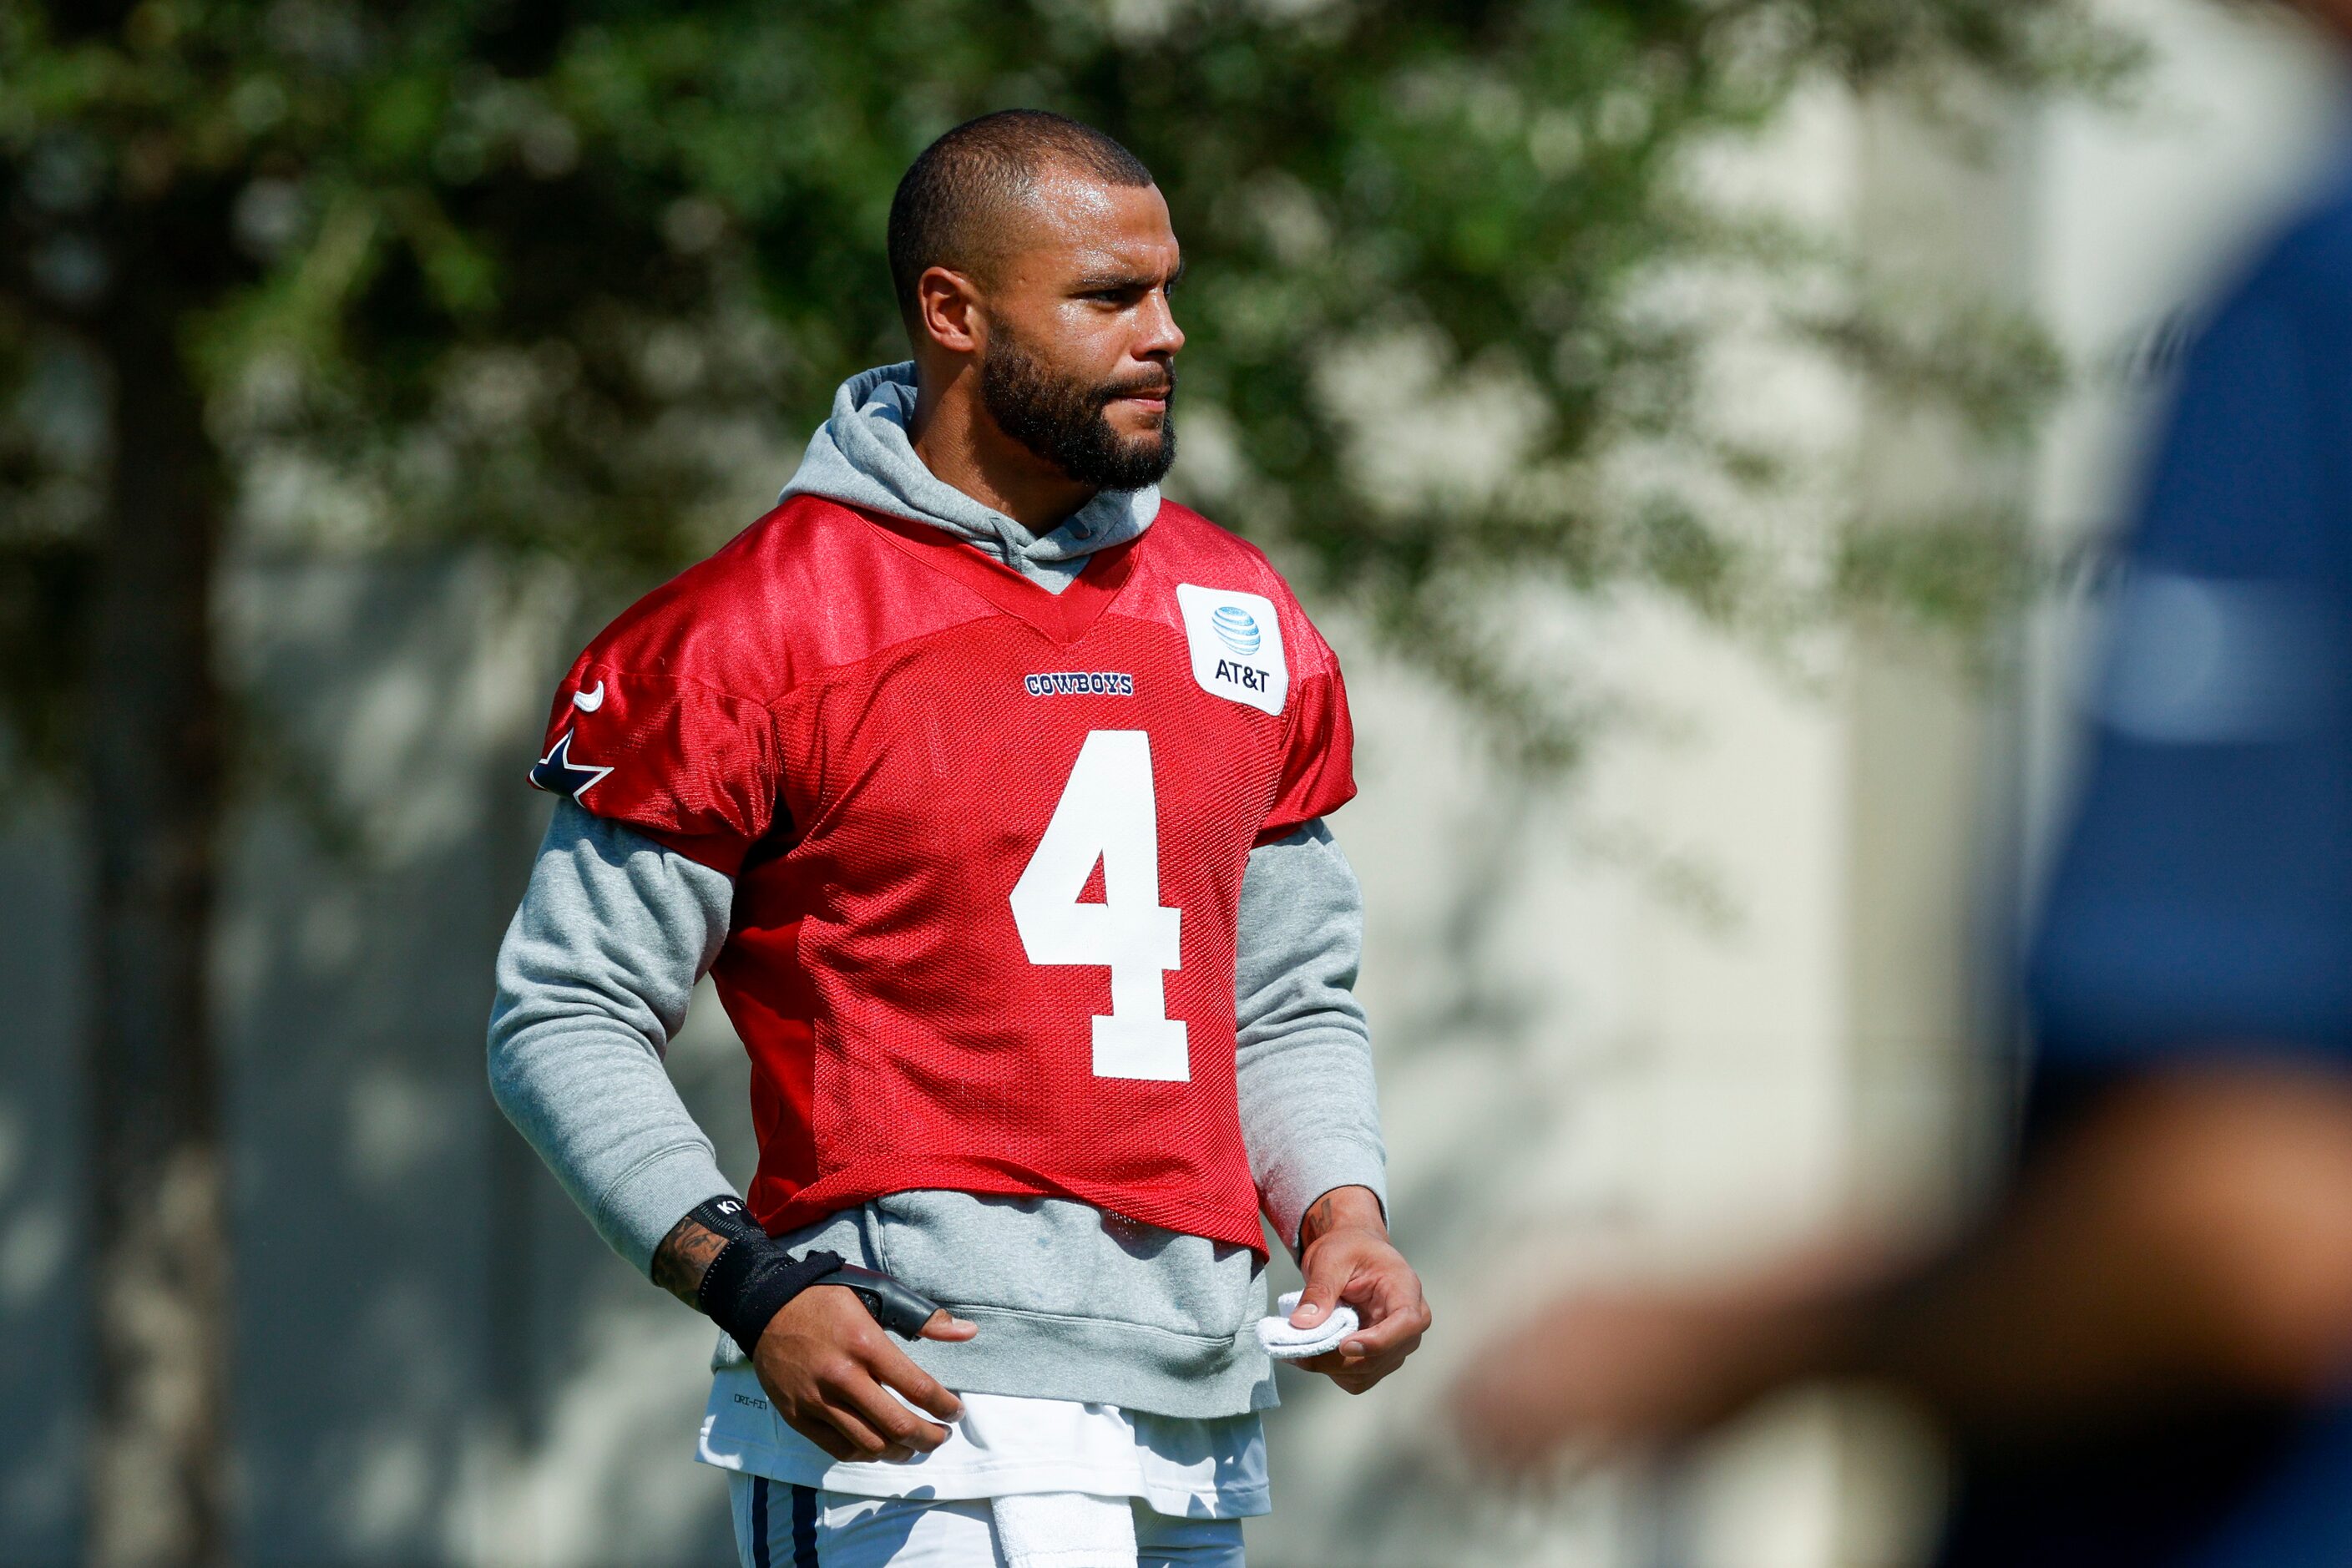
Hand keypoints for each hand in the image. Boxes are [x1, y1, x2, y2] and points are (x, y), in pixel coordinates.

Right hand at [751, 1284, 977, 1462]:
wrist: (766, 1306)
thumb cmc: (827, 1299)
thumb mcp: (877, 1295)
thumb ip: (923, 1318)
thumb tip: (969, 1332)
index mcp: (865, 1343)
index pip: (917, 1387)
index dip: (944, 1406)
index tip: (957, 1412)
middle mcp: (841, 1376)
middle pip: (897, 1425)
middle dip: (930, 1438)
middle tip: (943, 1436)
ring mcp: (816, 1400)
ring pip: (870, 1445)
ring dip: (902, 1452)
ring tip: (916, 1445)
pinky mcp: (798, 1416)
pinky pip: (839, 1449)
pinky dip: (867, 1453)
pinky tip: (881, 1445)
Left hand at [1290, 1186, 1431, 1392]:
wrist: (1353, 1254)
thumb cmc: (1348, 1249)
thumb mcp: (1330, 1259)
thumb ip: (1319, 1291)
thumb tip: (1302, 1324)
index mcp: (1405, 1289)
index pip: (1407, 1323)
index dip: (1379, 1341)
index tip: (1344, 1345)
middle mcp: (1410, 1323)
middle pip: (1383, 1357)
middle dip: (1339, 1360)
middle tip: (1298, 1350)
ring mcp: (1396, 1344)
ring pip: (1367, 1373)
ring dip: (1331, 1368)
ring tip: (1301, 1349)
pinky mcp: (1379, 1358)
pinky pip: (1357, 1379)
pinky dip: (1332, 1372)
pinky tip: (1313, 1353)